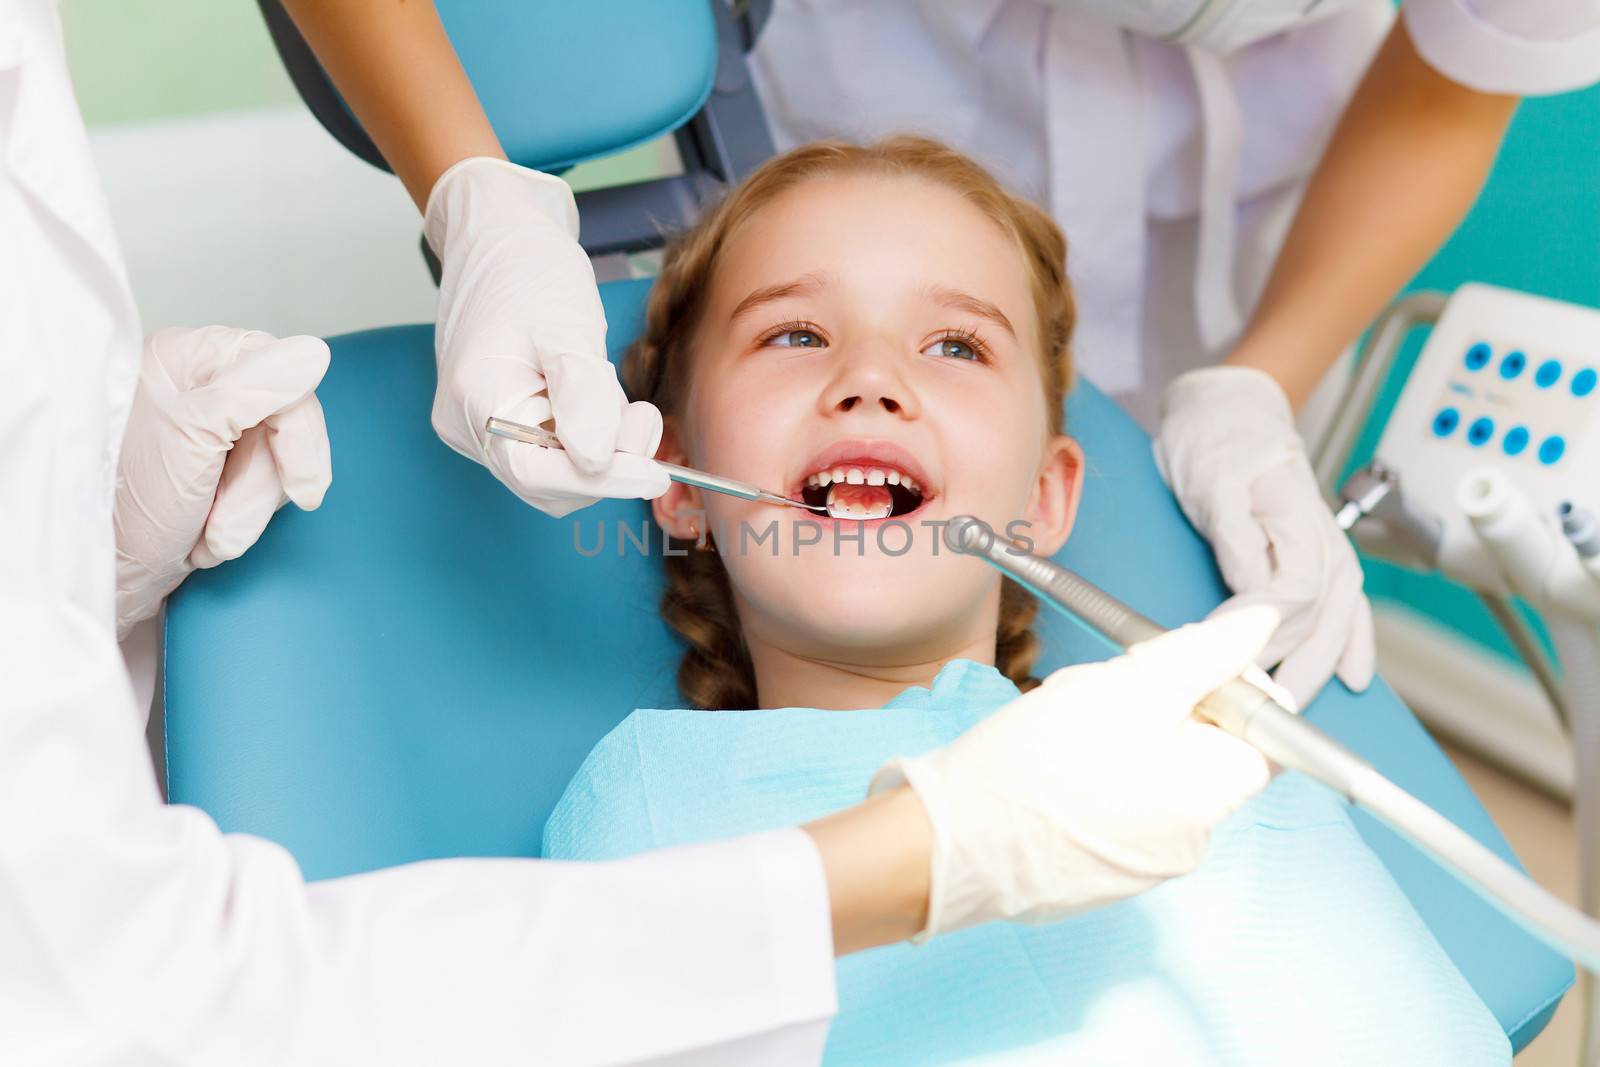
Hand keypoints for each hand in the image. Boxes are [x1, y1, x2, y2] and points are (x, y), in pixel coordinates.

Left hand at [114, 327, 331, 637]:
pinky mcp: (218, 466)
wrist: (109, 576)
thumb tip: (312, 352)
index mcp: (187, 357)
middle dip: (261, 486)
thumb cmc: (128, 509)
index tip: (301, 484)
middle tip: (225, 523)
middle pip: (285, 422)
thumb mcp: (193, 437)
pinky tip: (210, 532)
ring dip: (250, 510)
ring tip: (210, 533)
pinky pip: (266, 486)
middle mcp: (200, 383)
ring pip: (279, 460)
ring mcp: (210, 427)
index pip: (282, 373)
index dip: (298, 433)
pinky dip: (245, 519)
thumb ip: (255, 388)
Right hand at [424, 158, 669, 517]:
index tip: (655, 476)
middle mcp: (469, 425)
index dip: (603, 482)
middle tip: (644, 422)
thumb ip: (584, 398)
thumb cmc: (528, 268)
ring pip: (556, 469)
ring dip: (602, 447)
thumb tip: (599, 462)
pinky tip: (600, 396)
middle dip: (607, 464)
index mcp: (476, 401)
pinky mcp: (503, 417)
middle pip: (548, 482)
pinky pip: (553, 447)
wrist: (499, 234)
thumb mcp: (567, 327)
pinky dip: (588, 432)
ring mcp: (481, 424)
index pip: (540, 475)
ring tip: (623, 400)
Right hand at [870, 608, 1278, 939]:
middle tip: (1109, 690)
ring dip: (1130, 740)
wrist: (949, 841)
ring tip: (1068, 728)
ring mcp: (1144, 864)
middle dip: (1170, 710)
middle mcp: (1190, 841)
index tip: (1181, 667)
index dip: (1232, 690)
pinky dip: (1100, 779)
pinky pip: (1121, 810)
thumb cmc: (1037, 761)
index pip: (1266, 737)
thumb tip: (1266, 625)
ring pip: (1159, 776)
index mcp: (1208, 796)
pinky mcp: (1100, 874)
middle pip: (1208, 754)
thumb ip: (1202, 655)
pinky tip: (1052, 765)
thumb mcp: (1127, 685)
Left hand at [1154, 365, 1374, 705]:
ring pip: (1335, 622)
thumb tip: (1253, 591)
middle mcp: (1323, 541)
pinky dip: (1354, 644)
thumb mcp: (1213, 480)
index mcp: (1297, 521)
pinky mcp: (1320, 556)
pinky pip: (1348, 607)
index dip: (1257, 635)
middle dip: (1286, 668)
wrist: (1230, 409)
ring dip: (1317, 669)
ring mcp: (1327, 549)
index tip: (1221, 659)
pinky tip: (1355, 676)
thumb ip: (1236, 536)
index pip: (1289, 597)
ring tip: (1294, 711)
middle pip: (1316, 621)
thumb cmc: (1214, 439)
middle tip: (1250, 708)